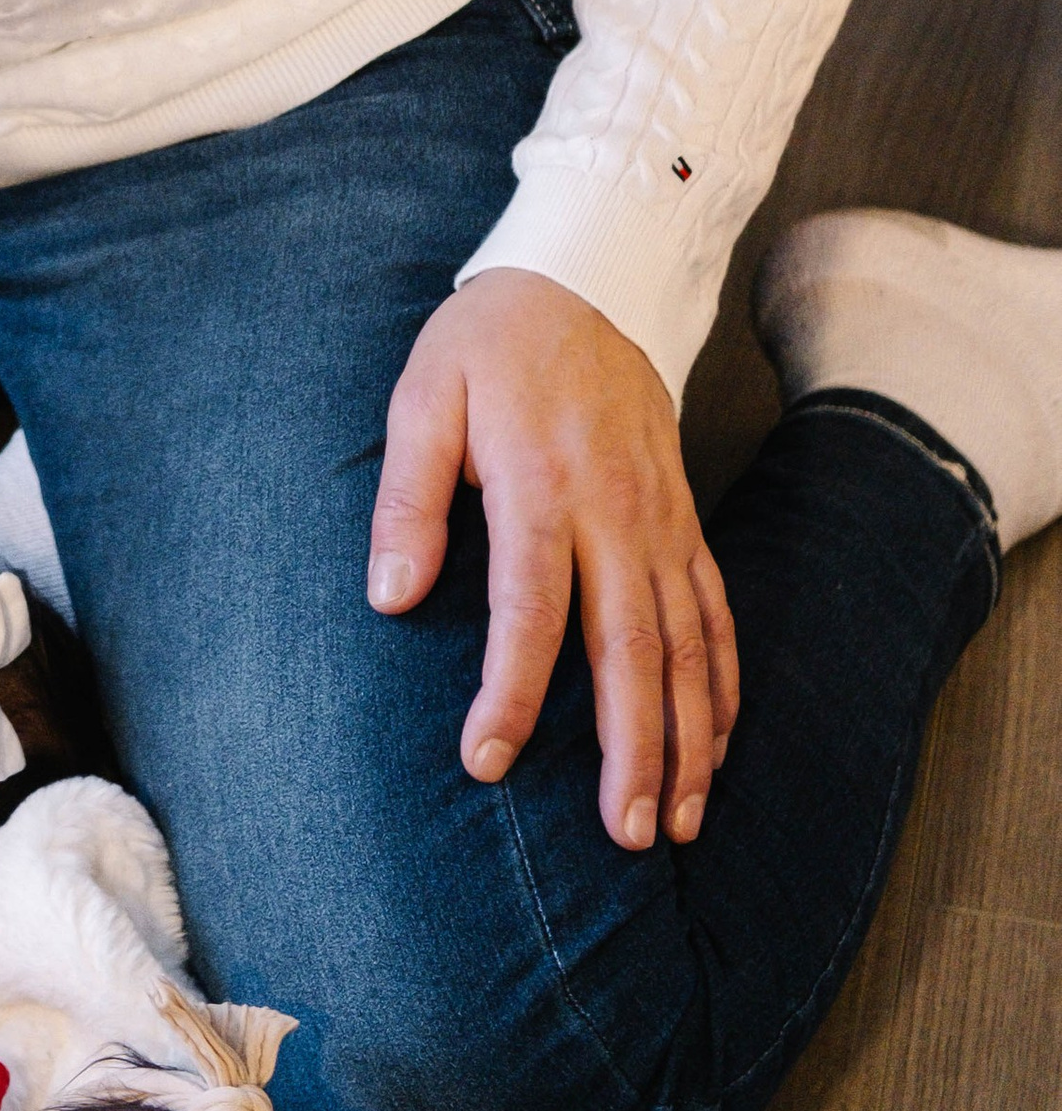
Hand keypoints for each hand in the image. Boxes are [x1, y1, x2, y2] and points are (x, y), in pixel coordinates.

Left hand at [368, 270, 738, 851]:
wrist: (585, 276)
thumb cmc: (488, 345)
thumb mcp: (424, 397)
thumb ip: (407, 499)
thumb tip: (389, 599)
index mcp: (541, 484)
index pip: (530, 610)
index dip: (512, 693)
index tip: (489, 762)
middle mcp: (616, 511)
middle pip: (632, 647)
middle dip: (634, 748)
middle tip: (624, 834)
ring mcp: (662, 519)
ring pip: (687, 644)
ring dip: (689, 736)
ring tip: (675, 820)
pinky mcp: (685, 519)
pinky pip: (715, 613)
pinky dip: (721, 684)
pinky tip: (717, 744)